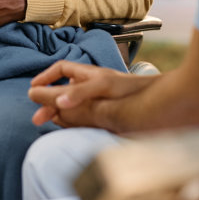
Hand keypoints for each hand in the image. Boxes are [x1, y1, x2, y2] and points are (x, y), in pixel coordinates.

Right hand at [28, 61, 153, 129]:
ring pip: (75, 106)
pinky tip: (71, 130)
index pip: (63, 69)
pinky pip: (86, 117)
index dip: (46, 77)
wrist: (165, 107)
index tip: (33, 90)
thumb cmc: (137, 94)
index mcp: (92, 76)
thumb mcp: (102, 90)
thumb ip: (77, 94)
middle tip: (37, 119)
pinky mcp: (111, 116)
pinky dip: (74, 122)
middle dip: (50, 103)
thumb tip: (53, 102)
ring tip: (50, 124)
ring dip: (61, 114)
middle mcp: (96, 87)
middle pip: (66, 90)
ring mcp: (103, 102)